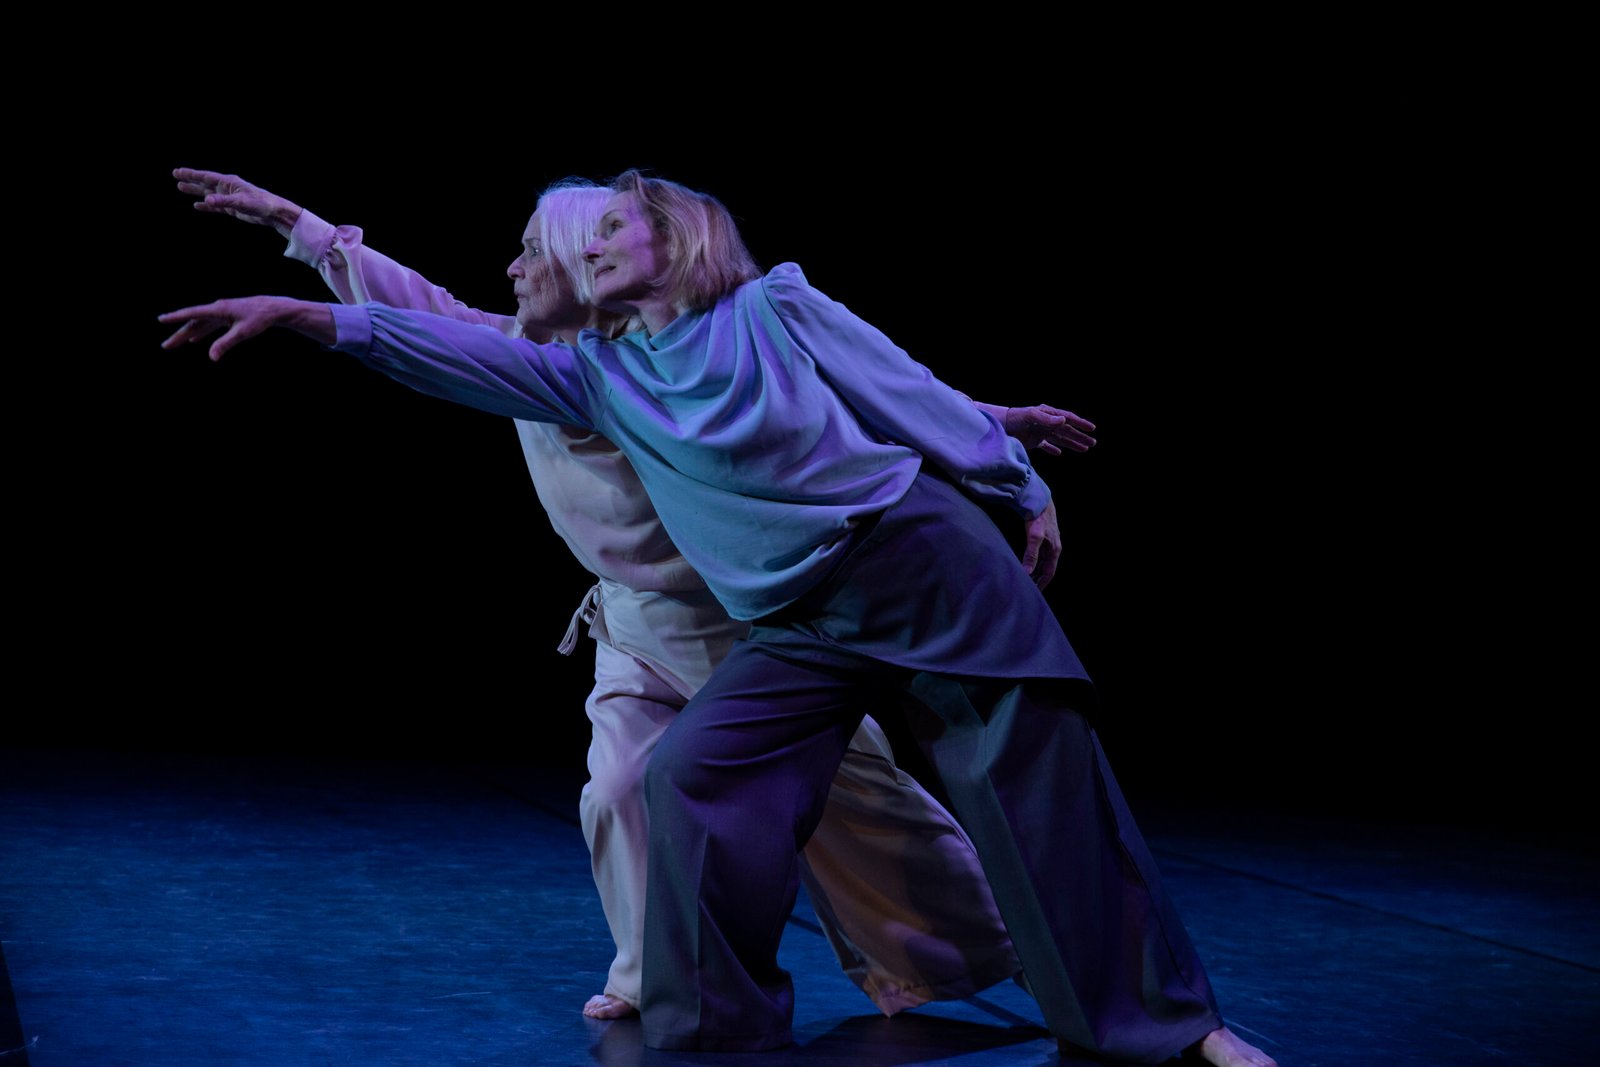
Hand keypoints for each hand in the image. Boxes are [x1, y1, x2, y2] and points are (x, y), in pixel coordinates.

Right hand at [159, 296, 332, 361]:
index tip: (161, 319)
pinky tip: (194, 339)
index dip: (175, 317)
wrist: (273, 309)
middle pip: (193, 323)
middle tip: (166, 346)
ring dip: (187, 334)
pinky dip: (201, 332)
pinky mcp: (227, 316)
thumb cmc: (259, 319)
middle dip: (179, 334)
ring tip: (174, 344)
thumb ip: (225, 344)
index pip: (192, 314)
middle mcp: (217, 309)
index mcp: (218, 310)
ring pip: (200, 324)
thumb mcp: (243, 333)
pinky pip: (209, 325)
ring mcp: (221, 313)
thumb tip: (211, 358)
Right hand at [174, 167, 302, 234]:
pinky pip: (215, 206)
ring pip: (208, 193)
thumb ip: (223, 201)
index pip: (206, 176)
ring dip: (195, 191)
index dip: (191, 175)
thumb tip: (206, 200)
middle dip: (190, 179)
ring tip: (181, 188)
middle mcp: (227, 188)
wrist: (273, 213)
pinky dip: (206, 205)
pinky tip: (198, 205)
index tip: (178, 172)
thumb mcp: (241, 202)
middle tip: (176, 175)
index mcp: (228, 182)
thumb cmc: (261, 203)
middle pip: (204, 183)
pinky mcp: (232, 208)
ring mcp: (229, 198)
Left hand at [1004, 406, 1095, 455]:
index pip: (1068, 418)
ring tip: (1084, 449)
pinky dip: (1053, 449)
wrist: (1000, 426)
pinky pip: (1046, 445)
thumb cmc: (1015, 418)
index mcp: (1048, 414)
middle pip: (1067, 430)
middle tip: (1093, 443)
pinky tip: (1060, 453)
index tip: (1092, 428)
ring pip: (1060, 439)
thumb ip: (1047, 419)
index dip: (1080, 423)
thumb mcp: (1031, 416)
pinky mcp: (1033, 441)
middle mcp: (1047, 423)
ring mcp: (1041, 432)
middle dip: (1080, 437)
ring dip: (1072, 444)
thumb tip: (1064, 420)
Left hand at [1020, 500, 1060, 589]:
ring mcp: (1048, 544)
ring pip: (1042, 563)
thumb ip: (1031, 555)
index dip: (1042, 583)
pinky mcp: (1043, 539)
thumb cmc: (1038, 519)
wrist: (1040, 501)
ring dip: (1035, 572)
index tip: (1035, 593)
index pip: (1049, 573)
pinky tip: (1025, 566)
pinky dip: (1033, 563)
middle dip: (1038, 580)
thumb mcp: (1034, 537)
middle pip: (1046, 569)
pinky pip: (1039, 556)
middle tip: (1027, 589)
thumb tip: (1027, 571)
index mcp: (1054, 551)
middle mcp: (1053, 549)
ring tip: (1026, 581)